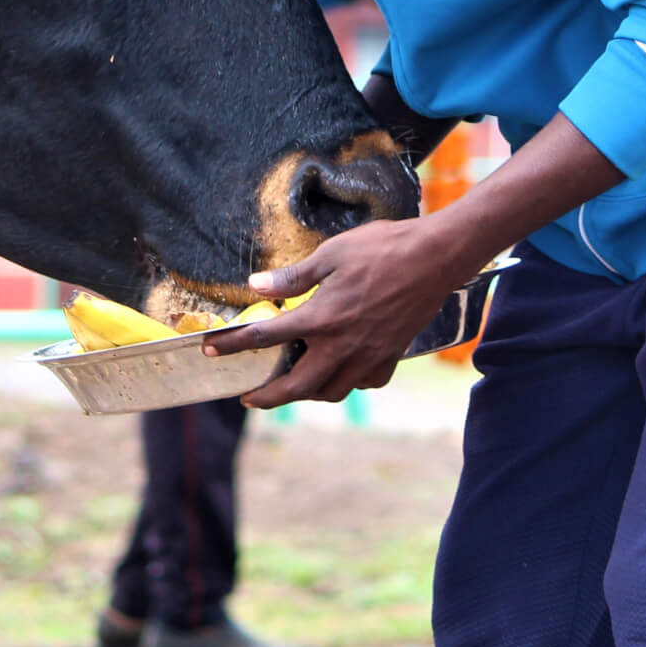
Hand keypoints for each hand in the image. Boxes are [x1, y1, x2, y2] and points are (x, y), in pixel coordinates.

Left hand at [201, 213, 479, 408]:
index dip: (232, 345)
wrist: (434, 259)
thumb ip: (292, 277)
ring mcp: (368, 356)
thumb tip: (257, 286)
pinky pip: (364, 383)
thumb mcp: (330, 254)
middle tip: (250, 397)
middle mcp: (341, 346)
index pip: (265, 337)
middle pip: (297, 387)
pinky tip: (341, 370)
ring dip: (308, 393)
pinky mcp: (390, 356)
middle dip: (268, 398)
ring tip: (294, 384)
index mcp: (320, 318)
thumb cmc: (381, 249)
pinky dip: (348, 383)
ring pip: (331, 392)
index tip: (210, 351)